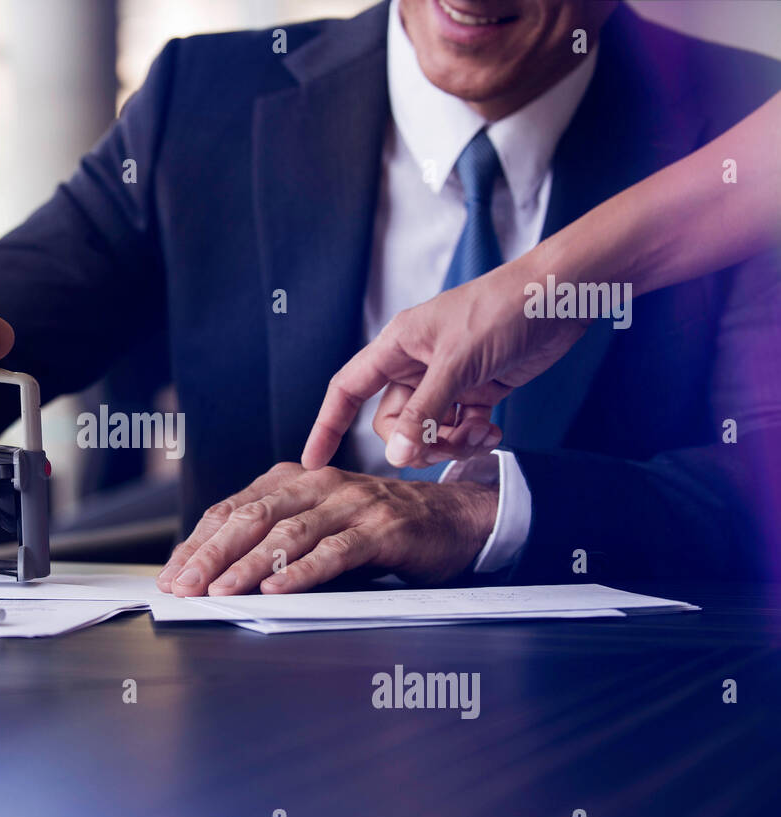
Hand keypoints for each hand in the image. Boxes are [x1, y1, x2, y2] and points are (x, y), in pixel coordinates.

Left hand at [155, 462, 498, 594]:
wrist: (452, 519)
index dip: (197, 543)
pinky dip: (302, 572)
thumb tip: (214, 575)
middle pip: (251, 517)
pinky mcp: (381, 529)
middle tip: (184, 586)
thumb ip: (273, 541)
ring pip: (287, 534)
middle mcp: (317, 484)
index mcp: (292, 480)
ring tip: (219, 590)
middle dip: (211, 554)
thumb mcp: (317, 526)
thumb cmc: (376, 528)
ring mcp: (350, 504)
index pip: (231, 510)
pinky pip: (334, 551)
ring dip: (248, 565)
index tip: (171, 575)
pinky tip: (277, 590)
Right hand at [300, 257, 590, 470]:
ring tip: (479, 435)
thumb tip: (394, 456)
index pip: (347, 390)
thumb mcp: (457, 364)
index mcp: (397, 346)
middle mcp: (416, 363)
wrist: (562, 296)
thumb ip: (424, 413)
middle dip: (415, 441)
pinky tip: (493, 431)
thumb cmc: (504, 310)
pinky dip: (472, 436)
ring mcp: (447, 378)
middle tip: (444, 445)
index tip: (313, 461)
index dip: (327, 425)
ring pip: (427, 429)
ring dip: (449, 442)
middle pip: (393, 421)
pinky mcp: (477, 388)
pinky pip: (459, 426)